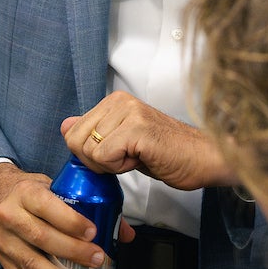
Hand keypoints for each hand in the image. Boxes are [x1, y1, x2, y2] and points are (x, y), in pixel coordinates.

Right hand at [0, 164, 134, 268]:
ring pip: (31, 265)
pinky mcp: (4, 264)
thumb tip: (125, 234)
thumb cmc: (35, 195)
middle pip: (41, 237)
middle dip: (72, 251)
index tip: (93, 233)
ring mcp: (4, 243)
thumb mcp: (56, 188)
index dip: (71, 221)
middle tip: (97, 260)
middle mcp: (10, 217)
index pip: (48, 206)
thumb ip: (90, 207)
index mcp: (26, 193)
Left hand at [62, 92, 231, 191]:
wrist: (203, 159)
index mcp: (114, 101)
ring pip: (90, 151)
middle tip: (127, 158)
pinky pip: (105, 156)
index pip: (72, 132)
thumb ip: (95, 132)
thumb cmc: (168, 153)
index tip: (119, 153)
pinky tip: (141, 159)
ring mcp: (129, 113)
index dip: (91, 154)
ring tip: (138, 157)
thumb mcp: (124, 141)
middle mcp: (119, 101)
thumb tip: (64, 125)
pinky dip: (120, 168)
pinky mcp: (137, 129)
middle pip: (76, 141)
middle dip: (97, 161)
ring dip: (112, 165)